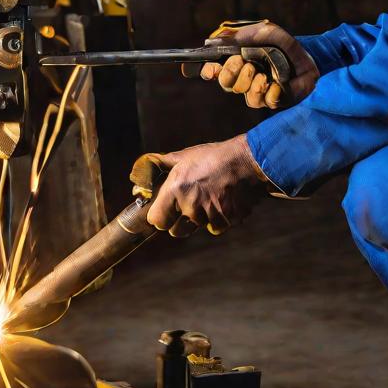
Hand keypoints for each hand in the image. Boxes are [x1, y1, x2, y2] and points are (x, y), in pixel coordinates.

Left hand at [141, 135, 269, 235]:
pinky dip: (218, 219)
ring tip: (210, 197)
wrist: (248, 161)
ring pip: (197, 228)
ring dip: (201, 218)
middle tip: (190, 203)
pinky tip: (223, 202)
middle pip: (175, 231)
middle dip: (179, 221)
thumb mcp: (184, 156)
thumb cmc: (213, 157)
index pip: (157, 221)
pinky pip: (216, 228)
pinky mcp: (226, 222)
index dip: (160, 216)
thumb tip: (139, 175)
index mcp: (176, 189)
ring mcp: (209, 216)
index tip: (165, 210)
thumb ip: (159, 166)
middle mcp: (190, 206)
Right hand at [182, 20, 318, 108]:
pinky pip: (266, 102)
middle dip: (231, 73)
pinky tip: (276, 84)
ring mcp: (260, 91)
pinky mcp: (276, 100)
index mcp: (238, 63)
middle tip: (244, 62)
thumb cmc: (284, 44)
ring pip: (245, 97)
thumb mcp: (263, 32)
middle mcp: (246, 79)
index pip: (215, 71)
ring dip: (251, 84)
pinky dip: (270, 93)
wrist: (309, 55)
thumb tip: (212, 41)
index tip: (212, 68)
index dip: (209, 71)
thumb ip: (240, 35)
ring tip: (263, 74)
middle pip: (226, 84)